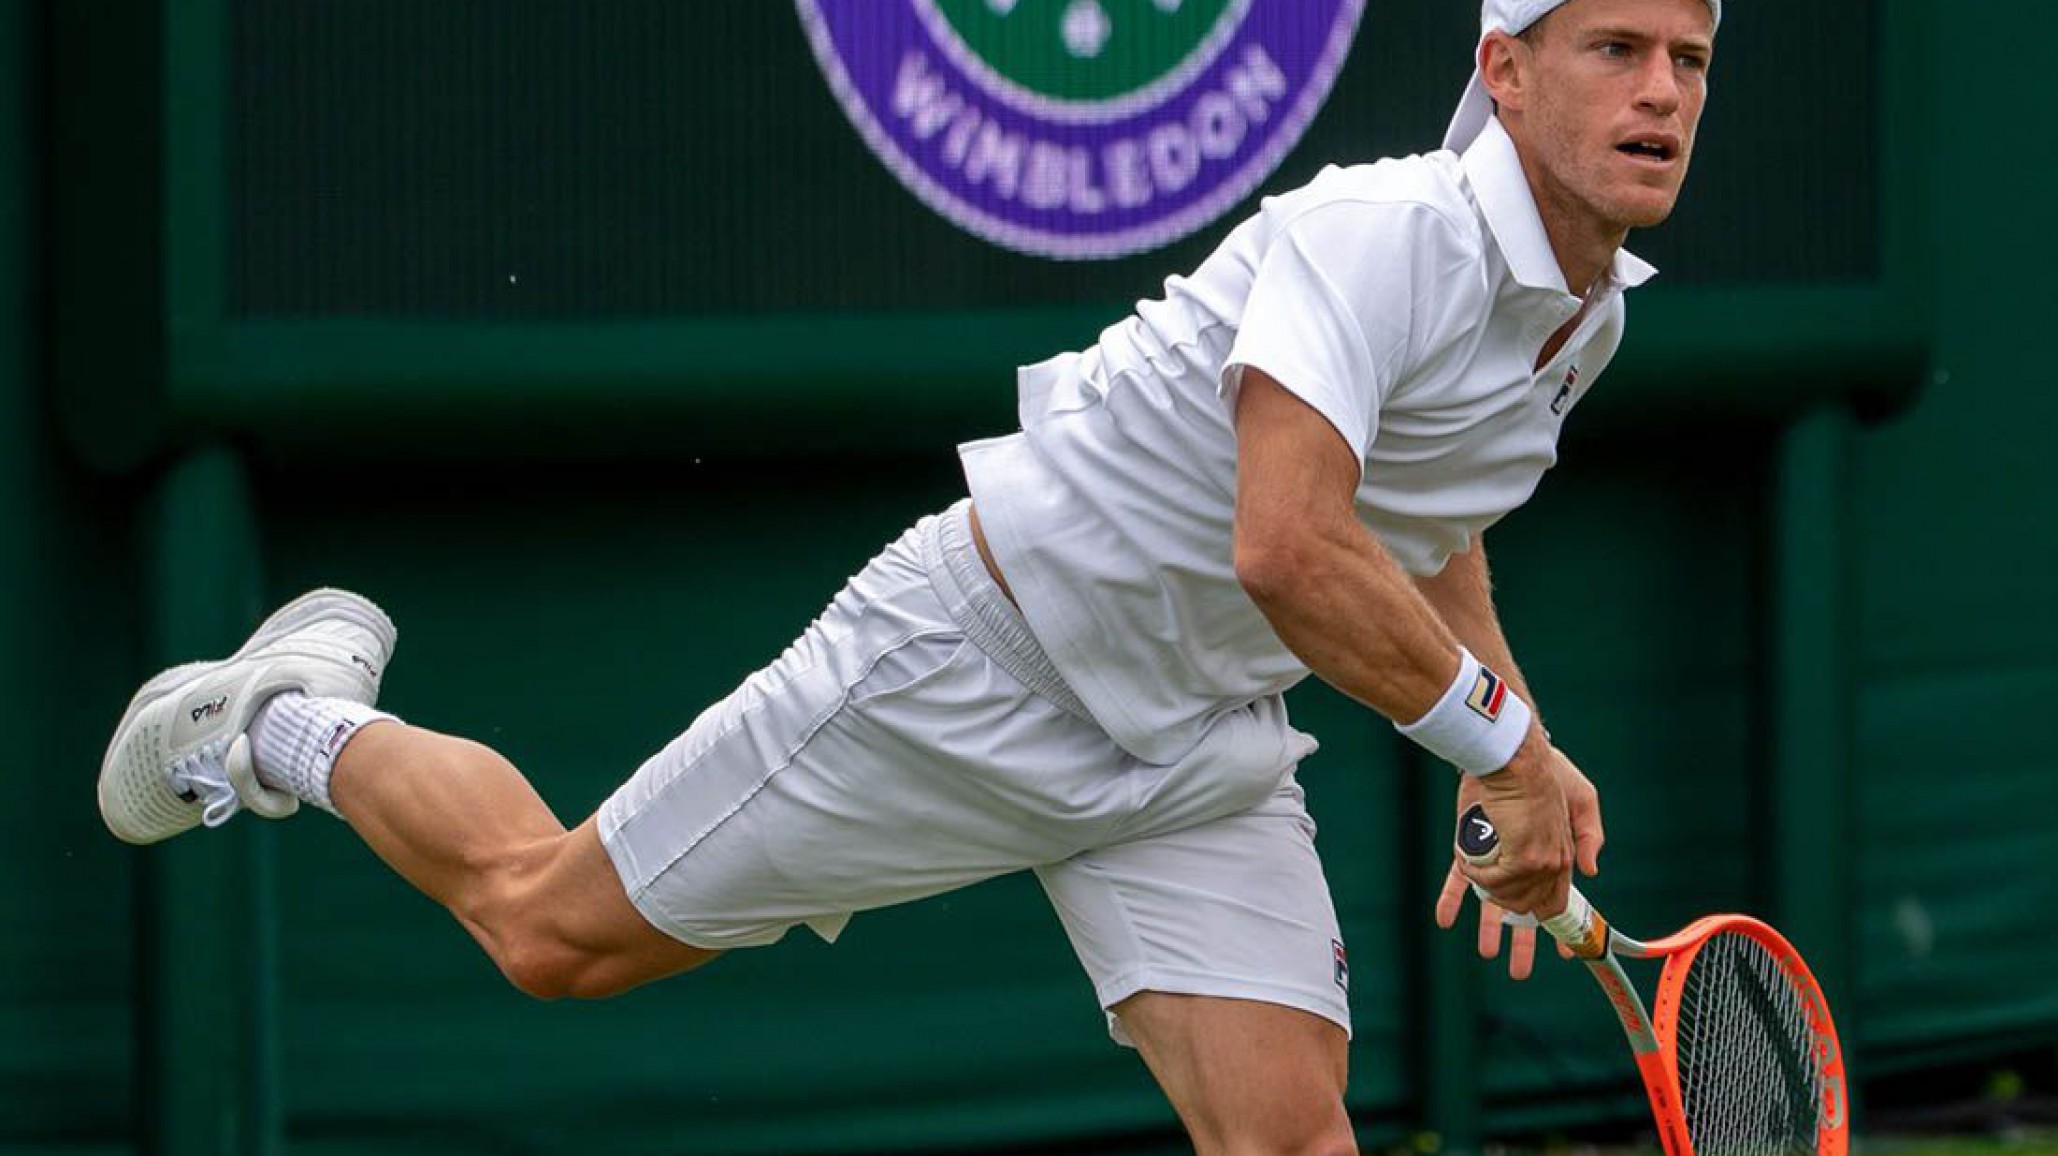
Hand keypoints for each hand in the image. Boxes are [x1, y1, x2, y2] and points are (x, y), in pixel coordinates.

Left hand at [1433, 733, 1605, 972]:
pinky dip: (1451, 898)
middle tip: (1519, 972)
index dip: (1561, 927)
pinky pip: (1458, 877)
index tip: (1565, 953)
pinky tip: (1445, 918)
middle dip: (1524, 942)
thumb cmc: (1551, 775)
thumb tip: (1591, 872)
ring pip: (1491, 900)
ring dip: (1488, 928)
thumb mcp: (1583, 801)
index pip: (1558, 901)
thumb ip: (1590, 836)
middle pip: (1524, 910)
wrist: (1511, 753)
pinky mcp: (1469, 844)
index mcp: (1554, 858)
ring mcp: (1495, 855)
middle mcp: (1524, 862)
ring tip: (1487, 953)